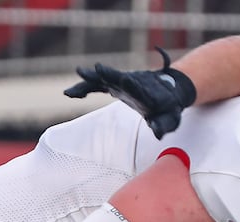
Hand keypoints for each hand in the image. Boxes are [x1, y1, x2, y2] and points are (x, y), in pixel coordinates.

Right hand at [64, 47, 195, 138]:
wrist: (168, 91)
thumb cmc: (169, 109)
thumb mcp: (171, 119)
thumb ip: (164, 125)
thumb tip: (159, 133)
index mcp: (146, 92)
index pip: (138, 88)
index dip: (132, 84)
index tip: (125, 80)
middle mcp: (132, 83)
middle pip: (118, 78)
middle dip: (109, 74)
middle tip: (97, 69)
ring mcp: (121, 82)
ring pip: (104, 78)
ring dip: (91, 79)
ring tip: (75, 81)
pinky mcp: (114, 84)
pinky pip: (96, 85)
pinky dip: (84, 88)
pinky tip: (69, 94)